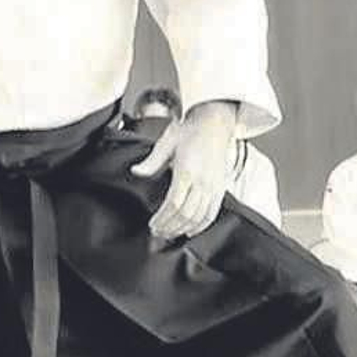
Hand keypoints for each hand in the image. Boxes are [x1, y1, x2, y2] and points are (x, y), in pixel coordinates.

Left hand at [132, 101, 235, 242]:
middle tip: (158, 233)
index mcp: (187, 170)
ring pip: (199, 217)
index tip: (153, 225)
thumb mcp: (167, 141)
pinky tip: (190, 231)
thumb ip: (152, 161)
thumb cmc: (191, 130)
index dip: (163, 218)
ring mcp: (213, 186)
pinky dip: (202, 225)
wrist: (215, 123)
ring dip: (183, 229)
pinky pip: (212, 213)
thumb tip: (136, 171)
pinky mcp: (220, 188)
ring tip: (170, 234)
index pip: (174, 203)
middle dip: (170, 227)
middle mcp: (203, 181)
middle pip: (185, 214)